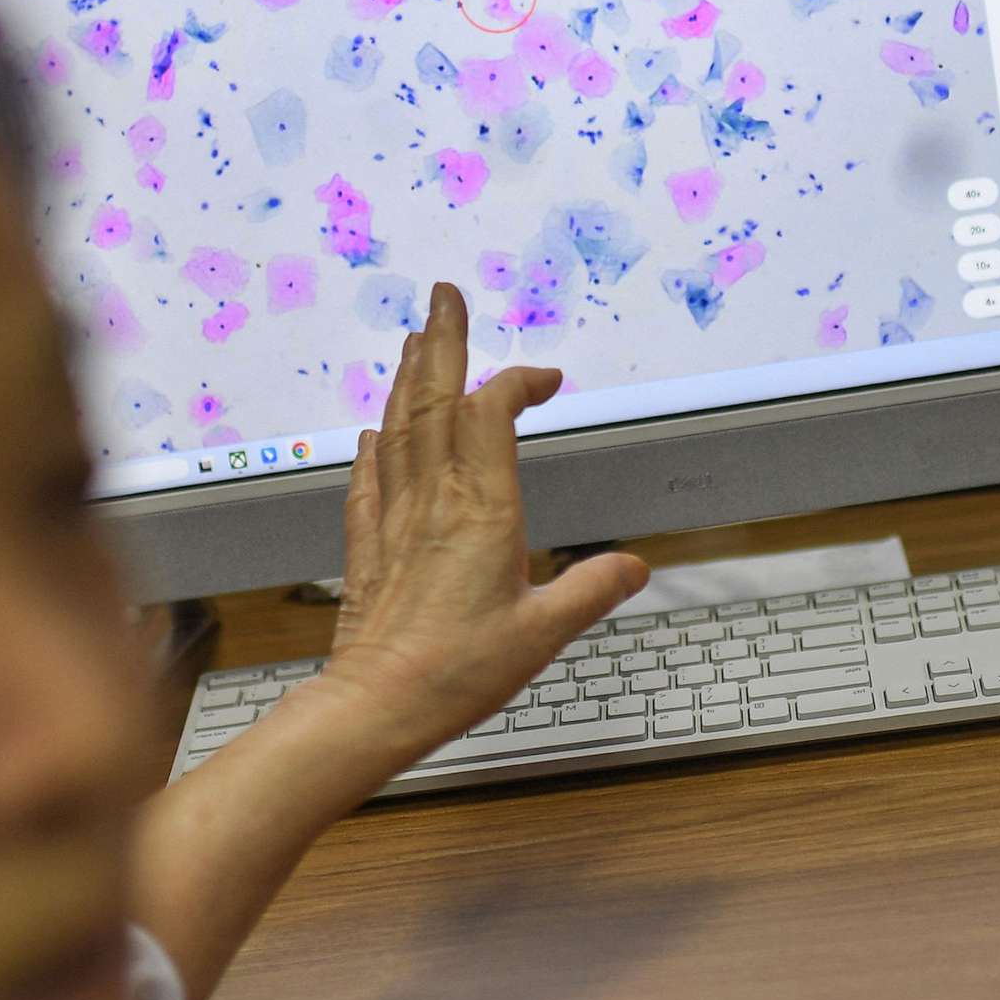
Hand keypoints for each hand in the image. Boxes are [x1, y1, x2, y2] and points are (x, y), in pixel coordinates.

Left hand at [323, 280, 648, 749]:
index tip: (546, 378)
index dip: (517, 382)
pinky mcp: (367, 545)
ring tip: (414, 339)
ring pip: (400, 427)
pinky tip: (374, 431)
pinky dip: (374, 445)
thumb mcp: (543, 635)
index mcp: (482, 511)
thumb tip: (632, 566)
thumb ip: (589, 592)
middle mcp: (433, 502)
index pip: (493, 414)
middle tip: (445, 295)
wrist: (376, 704)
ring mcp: (394, 519)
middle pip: (435, 400)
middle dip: (441, 341)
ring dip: (408, 377)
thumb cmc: (457, 673)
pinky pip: (368, 479)